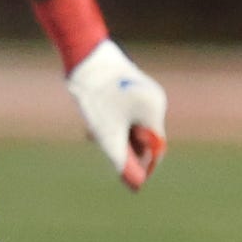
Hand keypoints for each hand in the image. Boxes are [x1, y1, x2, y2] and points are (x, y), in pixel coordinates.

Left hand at [67, 38, 168, 188]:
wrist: (85, 57)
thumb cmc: (97, 96)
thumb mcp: (107, 134)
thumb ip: (122, 160)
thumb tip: (134, 183)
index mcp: (155, 111)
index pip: (156, 148)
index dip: (144, 167)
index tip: (132, 181)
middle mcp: (156, 101)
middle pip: (145, 137)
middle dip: (126, 148)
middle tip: (103, 152)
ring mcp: (145, 92)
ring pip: (134, 125)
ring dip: (117, 135)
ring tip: (93, 133)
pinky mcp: (132, 87)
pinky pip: (130, 113)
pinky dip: (116, 122)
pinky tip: (95, 122)